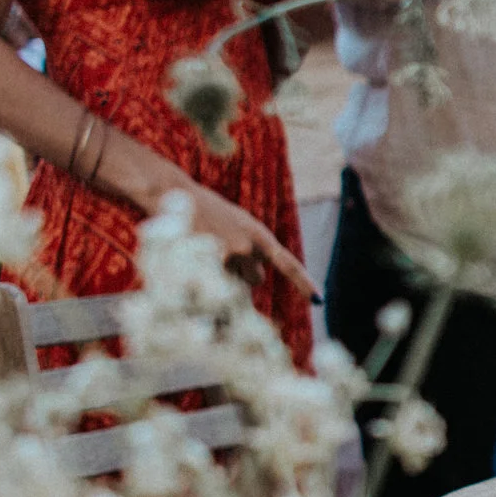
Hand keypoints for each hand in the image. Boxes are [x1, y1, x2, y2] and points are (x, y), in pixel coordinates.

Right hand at [171, 181, 316, 298]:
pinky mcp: (205, 263)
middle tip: (224, 255)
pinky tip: (195, 258)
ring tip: (208, 252)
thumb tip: (255, 280)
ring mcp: (227, 256)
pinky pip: (212, 284)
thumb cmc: (209, 213)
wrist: (177, 196)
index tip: (319, 300)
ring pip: (231, 283)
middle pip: (255, 281)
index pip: (288, 264)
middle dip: (243, 275)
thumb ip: (253, 248)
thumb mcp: (240, 225)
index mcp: (261, 236)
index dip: (303, 284)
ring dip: (223, 276)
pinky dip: (205, 279)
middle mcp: (249, 248)